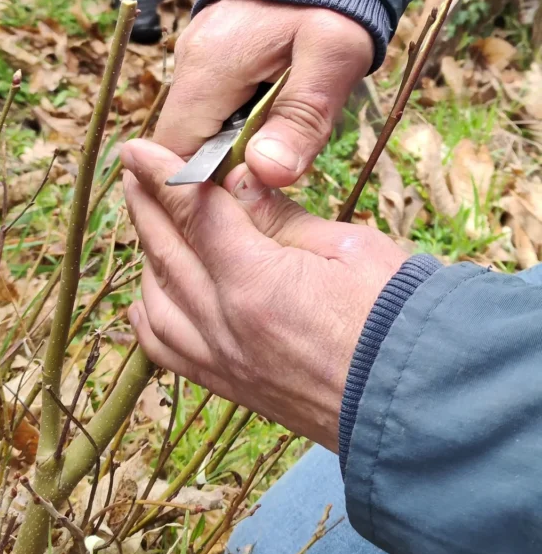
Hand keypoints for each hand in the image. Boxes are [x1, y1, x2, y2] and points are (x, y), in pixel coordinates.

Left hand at [121, 140, 404, 449]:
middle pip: (165, 251)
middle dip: (145, 205)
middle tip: (133, 171)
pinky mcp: (233, 388)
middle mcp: (225, 324)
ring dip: (146, 255)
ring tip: (148, 222)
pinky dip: (150, 314)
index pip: (193, 212)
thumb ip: (280, 215)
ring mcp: (223, 361)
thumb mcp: (347, 245)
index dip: (162, 175)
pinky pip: (167, 349)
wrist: (420, 404)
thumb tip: (235, 179)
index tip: (139, 149)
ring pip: (156, 299)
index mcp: (255, 281)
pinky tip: (151, 294)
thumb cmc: (398, 316)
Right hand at [155, 0, 373, 187]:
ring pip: (201, 123)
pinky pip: (214, 101)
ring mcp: (198, 52)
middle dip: (226, 168)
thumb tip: (264, 175)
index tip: (249, 200)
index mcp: (209, 67)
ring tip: (283, 142)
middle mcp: (190, 61)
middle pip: (186, 141)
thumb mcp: (333, 57)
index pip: (175, 151)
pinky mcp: (213, 49)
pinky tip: (277, 115)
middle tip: (277, 173)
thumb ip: (301, 118)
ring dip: (236, 145)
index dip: (203, 187)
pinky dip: (240, 120)